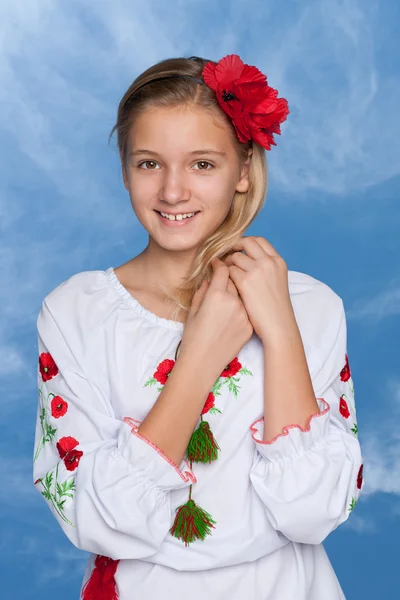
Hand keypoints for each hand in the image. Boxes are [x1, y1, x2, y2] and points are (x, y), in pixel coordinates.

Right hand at [179, 257, 253, 382]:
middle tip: (223, 279)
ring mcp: (244, 314)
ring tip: (226, 299)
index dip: (219, 264)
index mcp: (216, 295)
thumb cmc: (193, 336)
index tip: (217, 264)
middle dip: (229, 277)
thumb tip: (211, 279)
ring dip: (236, 293)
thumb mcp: (193, 310)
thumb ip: (203, 290)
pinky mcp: (249, 326)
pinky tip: (231, 315)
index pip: (223, 269)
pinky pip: (246, 310)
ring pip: (243, 295)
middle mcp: (233, 302)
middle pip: (235, 280)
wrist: (203, 363)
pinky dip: (241, 308)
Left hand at [222, 236, 296, 343]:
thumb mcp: (277, 280)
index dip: (246, 242)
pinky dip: (225, 276)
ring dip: (228, 263)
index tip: (238, 248)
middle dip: (234, 246)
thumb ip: (267, 267)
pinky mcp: (245, 281)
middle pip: (246, 242)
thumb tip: (249, 259)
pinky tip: (225, 283)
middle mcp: (269, 262)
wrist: (278, 324)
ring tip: (225, 273)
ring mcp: (257, 271)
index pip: (260, 240)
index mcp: (278, 261)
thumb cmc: (276, 307)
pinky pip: (229, 271)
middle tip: (226, 255)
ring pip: (235, 257)